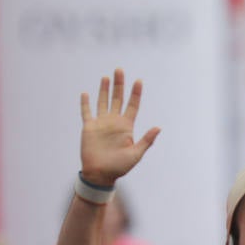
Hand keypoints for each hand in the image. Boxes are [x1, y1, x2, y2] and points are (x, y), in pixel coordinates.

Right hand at [80, 69, 160, 185]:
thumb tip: (158, 127)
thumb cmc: (119, 167)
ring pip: (103, 102)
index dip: (136, 93)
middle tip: (120, 70)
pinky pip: (86, 112)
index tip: (139, 81)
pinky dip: (85, 103)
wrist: (100, 175)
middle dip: (119, 85)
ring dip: (104, 90)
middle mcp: (114, 122)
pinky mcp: (89, 127)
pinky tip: (86, 93)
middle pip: (118, 99)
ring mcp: (101, 123)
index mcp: (126, 127)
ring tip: (106, 77)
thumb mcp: (136, 154)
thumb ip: (146, 140)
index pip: (133, 105)